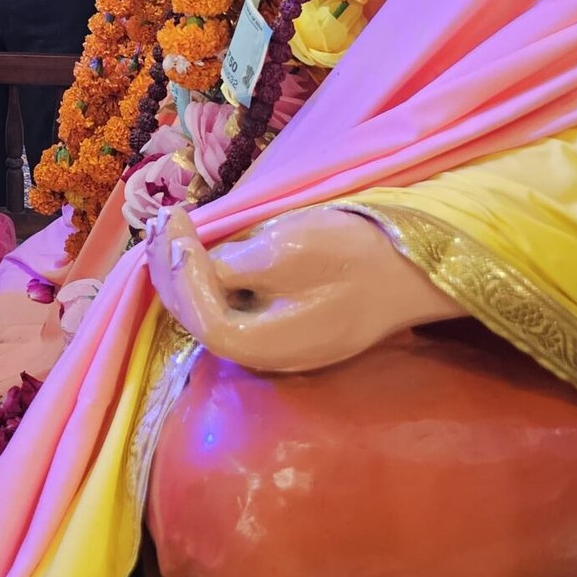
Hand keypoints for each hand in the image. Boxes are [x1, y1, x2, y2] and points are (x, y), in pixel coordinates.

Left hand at [146, 204, 461, 372]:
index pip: (198, 317)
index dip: (178, 272)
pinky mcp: (290, 327)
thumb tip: (194, 265)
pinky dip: (214, 276)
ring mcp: (279, 345)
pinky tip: (205, 246)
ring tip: (174, 227)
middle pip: (199, 319)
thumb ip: (230, 266)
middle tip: (163, 219)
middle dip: (173, 269)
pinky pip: (237, 307)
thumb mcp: (282, 251)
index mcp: (261, 346)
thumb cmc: (350, 256)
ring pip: (215, 312)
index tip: (177, 223)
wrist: (413, 267)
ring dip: (187, 271)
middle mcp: (265, 357)